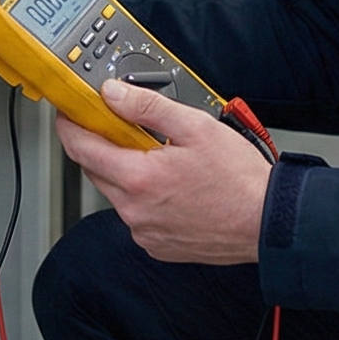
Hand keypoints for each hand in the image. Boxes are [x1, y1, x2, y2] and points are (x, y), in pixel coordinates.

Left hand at [56, 80, 272, 263]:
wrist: (268, 223)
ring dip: (124, 172)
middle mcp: (135, 211)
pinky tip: (170, 186)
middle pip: (95, 169)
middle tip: (122, 126)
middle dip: (101, 145)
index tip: (70, 111)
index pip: (81, 147)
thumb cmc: (240, 180)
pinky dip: (141, 197)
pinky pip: (135, 214)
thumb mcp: (195, 126)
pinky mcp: (157, 245)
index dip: (70, 125)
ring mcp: (144, 231)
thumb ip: (147, 106)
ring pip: (115, 193)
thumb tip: (113, 94)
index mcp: (139, 179)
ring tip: (160, 157)